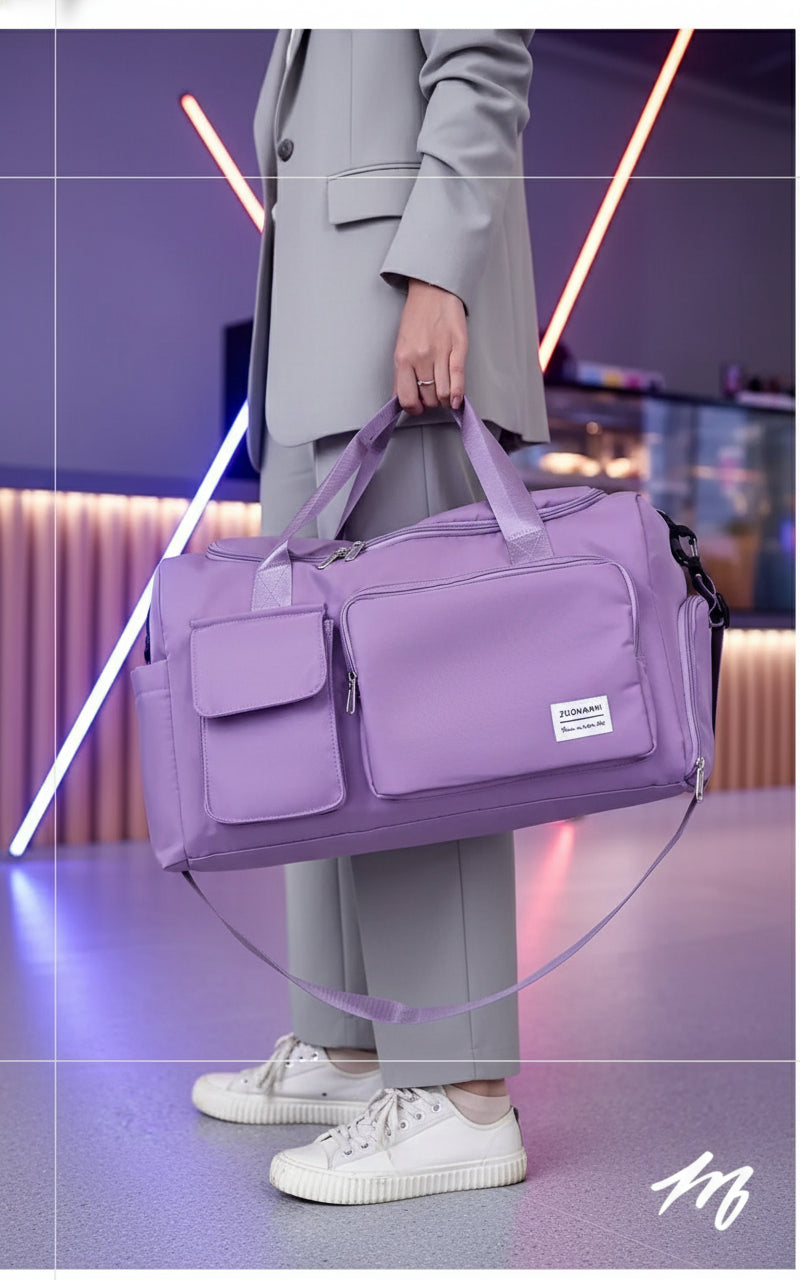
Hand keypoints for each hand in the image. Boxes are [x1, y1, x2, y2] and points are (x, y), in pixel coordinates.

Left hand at [392, 278, 467, 414]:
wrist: (432, 291)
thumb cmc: (416, 318)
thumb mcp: (400, 346)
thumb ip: (400, 374)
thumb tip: (400, 398)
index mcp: (402, 358)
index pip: (406, 398)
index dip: (414, 409)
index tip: (418, 408)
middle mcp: (420, 357)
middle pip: (428, 397)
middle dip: (432, 403)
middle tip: (433, 398)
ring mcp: (440, 352)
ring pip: (444, 393)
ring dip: (445, 400)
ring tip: (445, 396)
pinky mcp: (458, 347)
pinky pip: (458, 378)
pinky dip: (458, 394)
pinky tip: (457, 400)